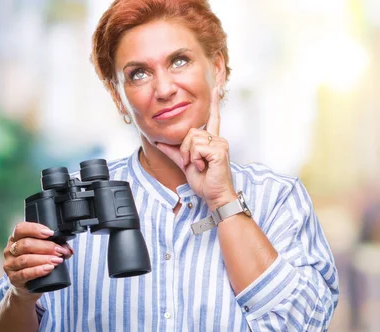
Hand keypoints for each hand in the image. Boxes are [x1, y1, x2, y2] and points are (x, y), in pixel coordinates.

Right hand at [3, 222, 72, 300]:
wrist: (28, 286)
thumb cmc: (37, 263)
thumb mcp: (45, 251)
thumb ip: (56, 246)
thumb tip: (67, 248)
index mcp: (16, 238)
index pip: (21, 229)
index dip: (35, 229)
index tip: (51, 233)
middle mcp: (10, 250)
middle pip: (25, 244)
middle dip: (46, 246)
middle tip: (59, 251)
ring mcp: (10, 265)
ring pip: (25, 259)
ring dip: (44, 259)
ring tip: (57, 261)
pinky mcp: (13, 278)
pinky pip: (24, 274)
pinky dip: (38, 271)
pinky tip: (48, 269)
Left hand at [157, 86, 236, 210]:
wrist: (214, 195)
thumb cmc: (205, 182)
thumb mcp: (185, 164)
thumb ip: (174, 151)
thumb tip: (159, 143)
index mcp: (212, 140)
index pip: (213, 118)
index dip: (214, 103)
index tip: (216, 88)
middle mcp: (218, 139)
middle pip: (191, 131)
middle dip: (185, 149)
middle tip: (192, 163)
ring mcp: (220, 143)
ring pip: (192, 139)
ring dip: (189, 155)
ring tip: (198, 165)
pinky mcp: (219, 150)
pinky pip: (197, 147)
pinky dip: (195, 159)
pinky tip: (202, 167)